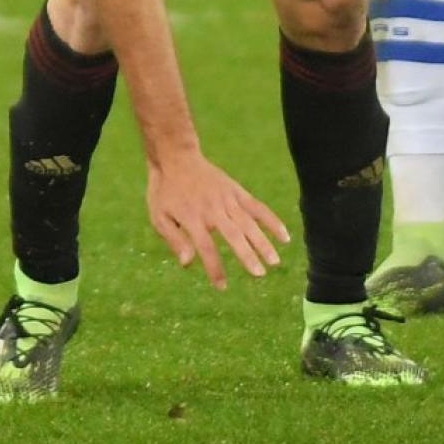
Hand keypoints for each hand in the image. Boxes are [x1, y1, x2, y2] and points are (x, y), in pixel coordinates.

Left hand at [146, 153, 289, 288]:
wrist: (175, 157)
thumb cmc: (165, 191)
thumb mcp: (158, 216)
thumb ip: (174, 239)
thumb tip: (187, 264)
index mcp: (192, 218)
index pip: (206, 248)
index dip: (215, 268)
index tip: (222, 286)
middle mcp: (212, 209)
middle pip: (233, 235)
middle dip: (247, 255)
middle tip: (259, 274)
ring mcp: (227, 199)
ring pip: (248, 223)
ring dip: (262, 242)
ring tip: (274, 262)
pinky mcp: (236, 191)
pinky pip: (257, 207)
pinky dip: (271, 221)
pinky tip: (284, 236)